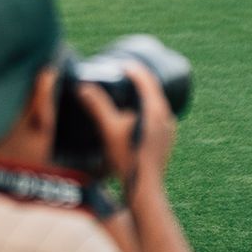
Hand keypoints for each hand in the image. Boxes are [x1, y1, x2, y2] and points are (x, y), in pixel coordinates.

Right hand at [74, 63, 178, 198]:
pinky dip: (146, 105)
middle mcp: (166, 116)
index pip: (146, 78)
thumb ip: (96, 106)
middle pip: (153, 87)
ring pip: (156, 101)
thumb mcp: (108, 129)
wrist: (144, 189)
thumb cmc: (127, 159)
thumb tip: (83, 87)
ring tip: (125, 90)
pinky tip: (134, 112)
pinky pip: (158, 113)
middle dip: (137, 77)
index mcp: (155, 110)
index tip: (118, 63)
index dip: (132, 68)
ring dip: (142, 92)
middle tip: (119, 73)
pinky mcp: (166, 138)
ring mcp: (169, 128)